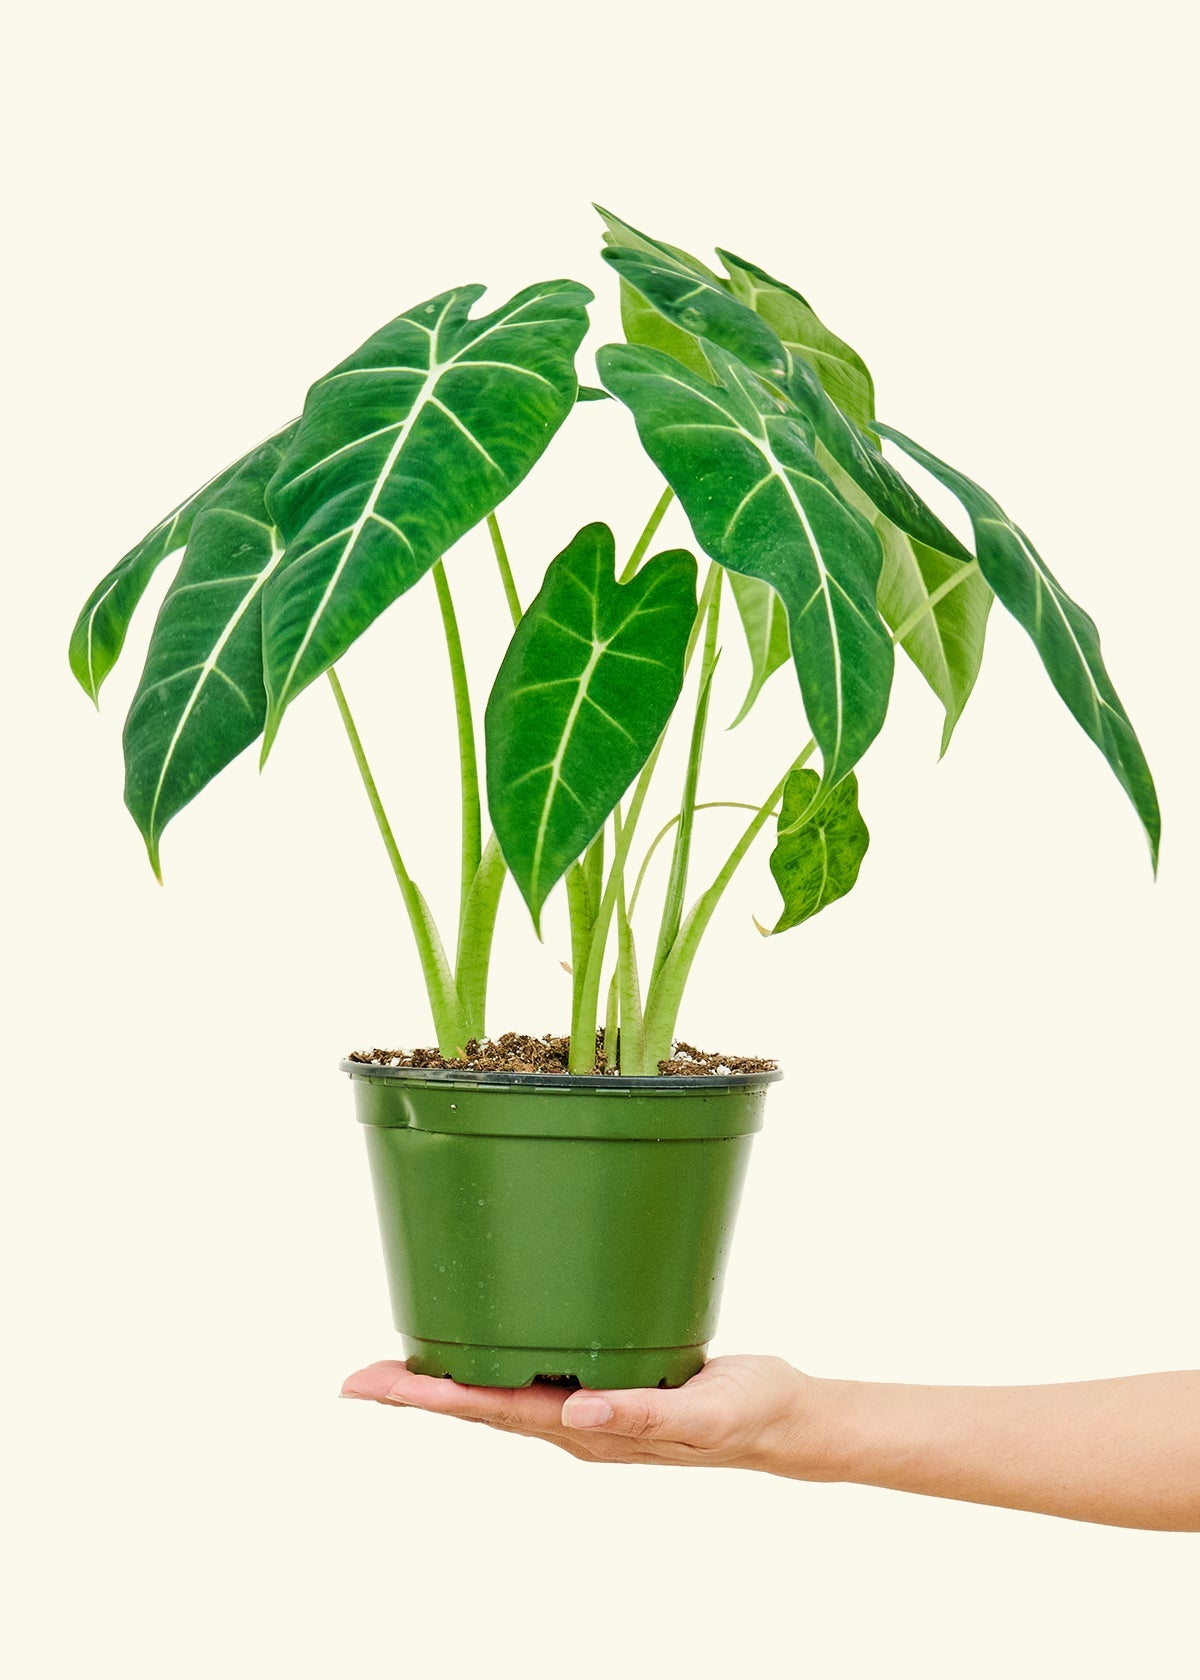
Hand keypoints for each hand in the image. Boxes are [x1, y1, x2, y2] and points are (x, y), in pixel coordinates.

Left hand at [341, 1354, 838, 1473]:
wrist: (783, 1419)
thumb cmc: (746, 1415)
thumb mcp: (703, 1413)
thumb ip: (641, 1411)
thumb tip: (576, 1414)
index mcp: (587, 1430)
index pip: (492, 1411)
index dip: (431, 1397)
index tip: (374, 1386)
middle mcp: (574, 1421)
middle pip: (481, 1405)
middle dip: (419, 1390)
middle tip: (356, 1377)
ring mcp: (586, 1406)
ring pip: (502, 1392)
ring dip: (449, 1380)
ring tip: (398, 1363)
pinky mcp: (607, 1380)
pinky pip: (537, 1371)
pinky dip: (498, 1358)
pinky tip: (486, 1338)